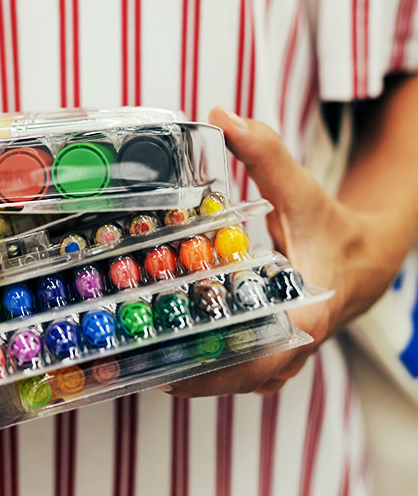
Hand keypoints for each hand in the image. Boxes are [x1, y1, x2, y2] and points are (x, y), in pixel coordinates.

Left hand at [162, 107, 397, 397]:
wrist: (362, 260)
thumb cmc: (331, 229)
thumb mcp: (303, 191)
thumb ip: (266, 155)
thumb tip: (221, 115)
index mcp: (309, 312)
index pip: (269, 348)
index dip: (222, 360)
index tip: (176, 366)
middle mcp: (296, 344)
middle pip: (240, 373)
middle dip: (189, 372)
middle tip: (134, 364)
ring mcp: (285, 357)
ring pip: (234, 380)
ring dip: (190, 376)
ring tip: (135, 367)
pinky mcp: (272, 357)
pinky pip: (234, 373)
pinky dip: (202, 370)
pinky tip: (160, 360)